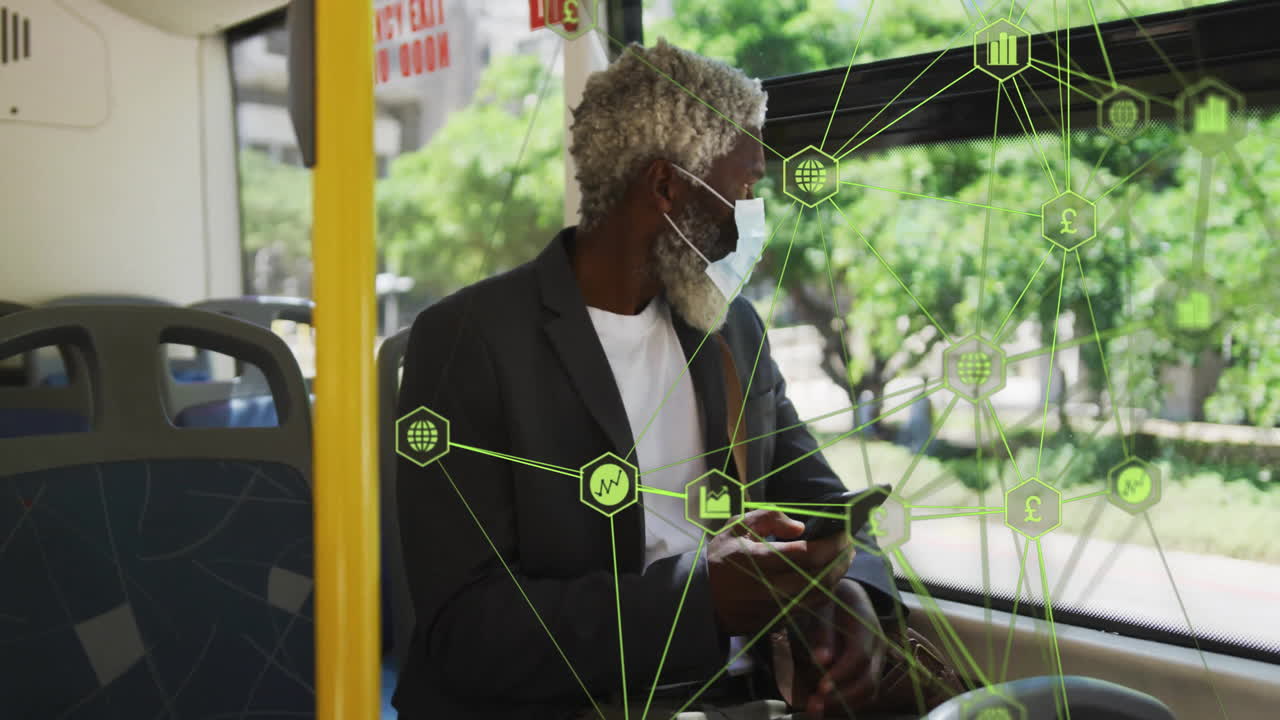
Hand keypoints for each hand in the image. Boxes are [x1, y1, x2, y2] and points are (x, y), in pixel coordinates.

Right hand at [707, 510, 854, 634]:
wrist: (702, 599)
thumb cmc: (720, 558)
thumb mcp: (736, 527)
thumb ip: (768, 518)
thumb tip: (801, 527)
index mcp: (758, 559)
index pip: (807, 554)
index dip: (831, 544)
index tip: (843, 532)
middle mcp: (770, 586)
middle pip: (820, 577)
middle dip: (841, 559)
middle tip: (849, 545)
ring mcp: (775, 607)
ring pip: (819, 595)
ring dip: (837, 576)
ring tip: (844, 559)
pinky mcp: (778, 620)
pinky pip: (810, 606)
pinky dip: (824, 591)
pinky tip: (828, 577)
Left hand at [792, 579, 885, 716]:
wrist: (848, 594)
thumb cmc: (831, 598)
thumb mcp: (822, 605)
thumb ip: (822, 632)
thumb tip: (820, 660)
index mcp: (867, 624)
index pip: (859, 656)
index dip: (841, 674)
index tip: (820, 687)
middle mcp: (878, 644)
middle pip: (869, 680)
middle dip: (842, 698)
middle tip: (814, 705)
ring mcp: (878, 658)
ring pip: (870, 691)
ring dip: (844, 705)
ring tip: (815, 710)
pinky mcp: (872, 668)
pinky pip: (865, 692)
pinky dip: (847, 703)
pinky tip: (825, 706)